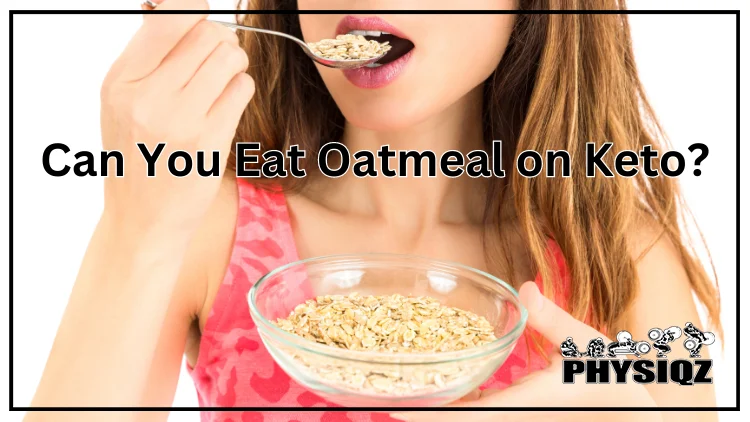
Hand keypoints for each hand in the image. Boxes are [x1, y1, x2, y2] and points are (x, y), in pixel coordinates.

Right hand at [100, 0, 253, 239]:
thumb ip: (148, 59)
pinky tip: (227, 104)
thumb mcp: (122, 104)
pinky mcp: (210, 140)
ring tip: (223, 80)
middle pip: (206, 34)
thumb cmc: (137, 156)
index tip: (202, 18)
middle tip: (217, 57)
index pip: (167, 20)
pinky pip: (242, 89)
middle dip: (220, 40)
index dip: (194, 11)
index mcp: (121, 81)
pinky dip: (241, 89)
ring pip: (229, 57)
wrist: (143, 219)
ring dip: (235, 63)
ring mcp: (180, 120)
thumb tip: (184, 12)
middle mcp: (147, 97)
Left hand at [391, 282, 660, 421]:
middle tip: (386, 402)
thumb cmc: (612, 383)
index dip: (428, 415)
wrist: (634, 417)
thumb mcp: (586, 345)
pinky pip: (482, 419)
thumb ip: (553, 319)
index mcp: (523, 405)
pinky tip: (445, 397)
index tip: (394, 409)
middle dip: (424, 417)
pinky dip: (459, 412)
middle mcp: (514, 421)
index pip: (465, 416)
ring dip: (440, 415)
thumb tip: (525, 286)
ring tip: (401, 402)